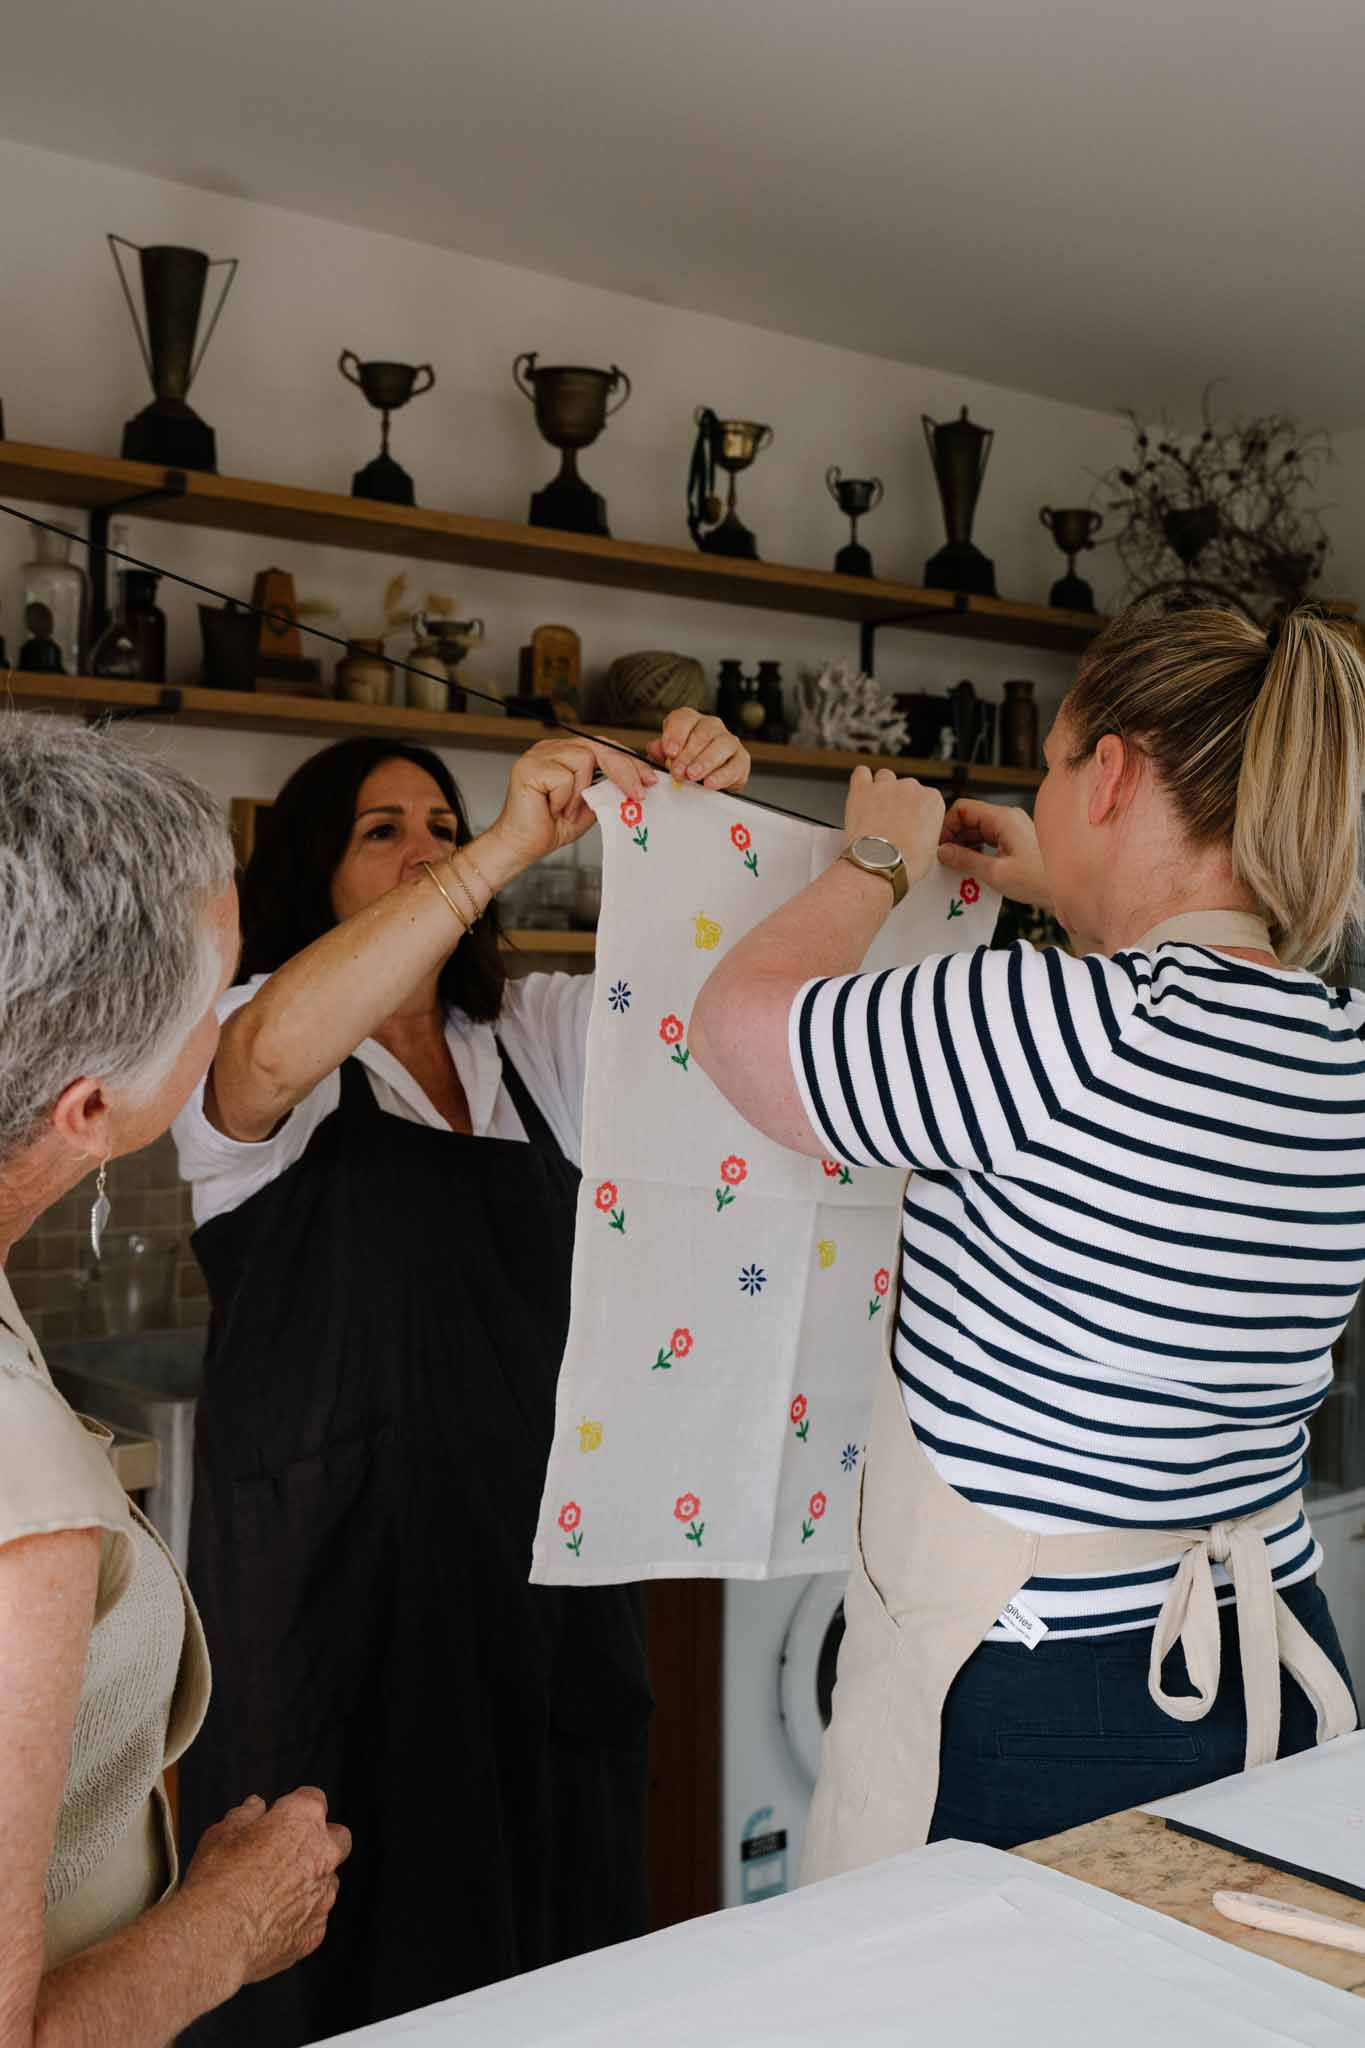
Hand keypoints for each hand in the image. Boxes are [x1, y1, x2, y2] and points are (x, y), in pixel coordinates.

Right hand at [180, 1787, 351, 1986]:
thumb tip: (254, 1807)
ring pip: (328, 1881)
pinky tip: (269, 1924)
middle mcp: (323, 1853)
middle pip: (338, 1838)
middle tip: (287, 1853)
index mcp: (302, 1819)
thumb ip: (244, 1815)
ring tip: (272, 1895)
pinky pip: (314, 1918)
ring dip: (310, 1882)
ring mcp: (323, 1895)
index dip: (293, 1807)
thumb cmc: (217, 1883)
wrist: (217, 1939)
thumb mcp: (220, 1835)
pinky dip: (299, 1918)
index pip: (313, 1798)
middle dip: (320, 1842)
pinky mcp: (316, 1931)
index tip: (279, 1817)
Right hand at [486, 733, 657, 872]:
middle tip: (639, 792)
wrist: (522, 846)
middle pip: (599, 747)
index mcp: (566, 752)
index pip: (604, 746)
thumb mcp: (591, 804)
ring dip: (580, 792)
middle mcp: (552, 747)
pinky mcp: (529, 767)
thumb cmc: (551, 825)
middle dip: (623, 770)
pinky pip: (564, 778)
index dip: (629, 761)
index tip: (650, 779)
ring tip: (566, 810)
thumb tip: (639, 781)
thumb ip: (608, 788)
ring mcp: (538, 754)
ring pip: (583, 760)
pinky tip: (552, 809)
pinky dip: (563, 799)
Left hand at [647, 708, 750, 790]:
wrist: (705, 784)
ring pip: (722, 744)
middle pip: (703, 732)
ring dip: (705, 761)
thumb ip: (659, 753)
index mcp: (690, 722)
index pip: (683, 718)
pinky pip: (736, 764)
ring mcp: (729, 741)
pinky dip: (722, 775)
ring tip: (692, 776)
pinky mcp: (741, 759)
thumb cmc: (683, 767)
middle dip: (688, 753)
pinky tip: (710, 783)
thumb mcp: (666, 760)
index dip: (675, 734)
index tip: (669, 752)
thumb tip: (654, 748)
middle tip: (678, 771)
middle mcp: (711, 727)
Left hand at [842, 768, 945, 885]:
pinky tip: (861, 793)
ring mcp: (886, 786)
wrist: (880, 865)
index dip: (916, 810)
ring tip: (876, 810)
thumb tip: (919, 837)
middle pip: (906, 787)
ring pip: (885, 777)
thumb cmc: (905, 862)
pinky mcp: (862, 789)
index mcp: (932, 799)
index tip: (910, 821)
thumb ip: (927, 832)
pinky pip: (861, 773)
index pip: (926, 796)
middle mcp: (911, 788)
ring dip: (881, 790)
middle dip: (899, 801)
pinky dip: (861, 780)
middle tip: (891, 821)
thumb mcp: (931, 850)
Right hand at [938, 797, 1052, 908]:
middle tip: (942, 858)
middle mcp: (1008, 817)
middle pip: (969, 817)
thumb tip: (942, 852)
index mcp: (1003, 818)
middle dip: (953, 836)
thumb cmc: (1038, 881)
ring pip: (978, 828)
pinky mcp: (1016, 839)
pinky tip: (971, 864)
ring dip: (964, 843)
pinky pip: (989, 837)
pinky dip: (976, 848)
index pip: (963, 808)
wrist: (1068, 889)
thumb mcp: (996, 873)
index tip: (938, 846)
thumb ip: (966, 860)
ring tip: (954, 864)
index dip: (946, 825)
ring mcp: (1013, 827)